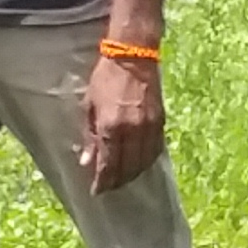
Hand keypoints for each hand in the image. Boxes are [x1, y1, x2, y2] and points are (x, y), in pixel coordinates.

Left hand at [79, 53, 164, 191]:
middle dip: (116, 181)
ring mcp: (149, 128)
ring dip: (132, 174)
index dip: (102, 181)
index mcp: (111, 127)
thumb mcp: (90, 106)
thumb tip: (86, 161)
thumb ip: (89, 136)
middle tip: (108, 188)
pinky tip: (139, 164)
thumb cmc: (105, 78)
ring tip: (122, 179)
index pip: (107, 164)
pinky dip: (146, 161)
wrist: (133, 57)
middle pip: (126, 168)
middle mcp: (132, 131)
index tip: (96, 191)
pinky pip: (154, 150)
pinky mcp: (160, 122)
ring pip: (143, 162)